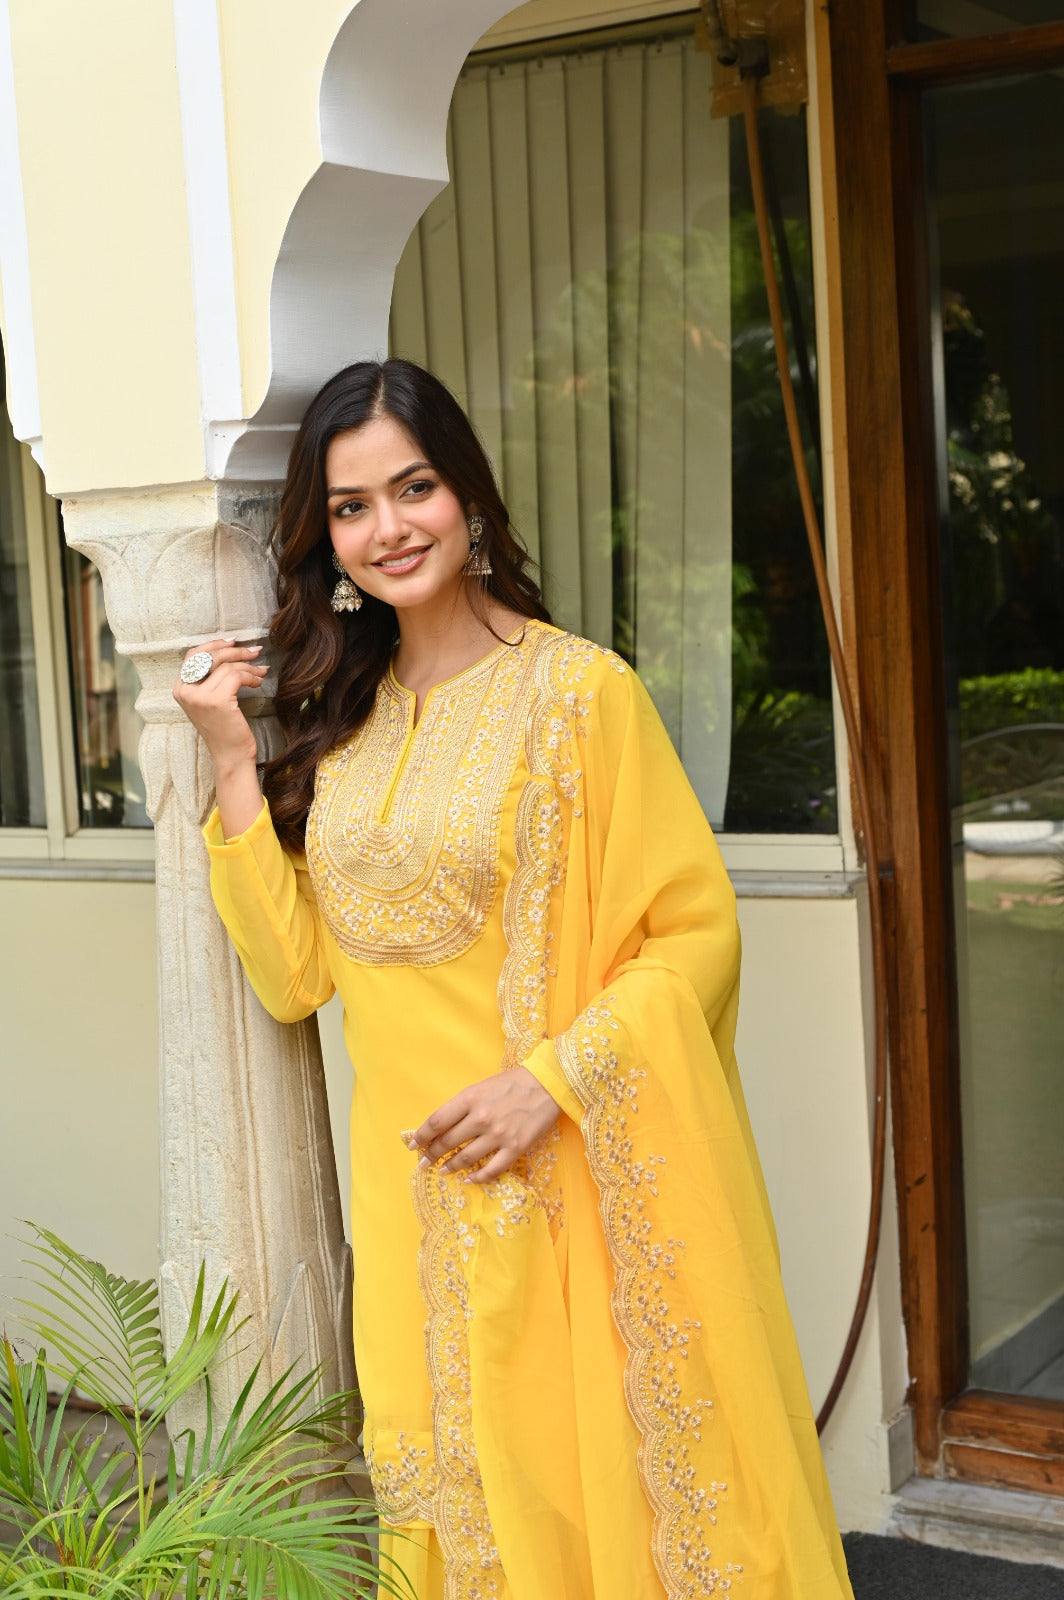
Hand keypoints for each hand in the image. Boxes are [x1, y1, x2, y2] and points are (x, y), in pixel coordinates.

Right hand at [172, 638, 267, 769]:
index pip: (193, 655)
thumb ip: (210, 678)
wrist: (231, 756)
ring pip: (227, 666)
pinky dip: (251, 676)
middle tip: (256, 651)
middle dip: (236, 651)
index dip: (214, 645)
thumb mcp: (210, 700)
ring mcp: (199, 697)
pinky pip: (236, 676)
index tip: (234, 642)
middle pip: (211, 656)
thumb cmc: (225, 728)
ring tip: (261, 672)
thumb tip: (230, 648)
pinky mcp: (217, 701)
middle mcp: (185, 692)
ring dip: (248, 666)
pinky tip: (258, 682)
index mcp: (180, 689)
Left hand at [407, 1067, 560, 1183]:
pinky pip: (491, 1170)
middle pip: (447, 1142)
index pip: (437, 1122)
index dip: (421, 1136)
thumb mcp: (481, 1088)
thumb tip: (442, 1127)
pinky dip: (477, 1177)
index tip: (413, 1146)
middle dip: (431, 1155)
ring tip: (443, 1171)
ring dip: (450, 1167)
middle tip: (423, 1164)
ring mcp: (499, 1135)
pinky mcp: (515, 1148)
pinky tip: (469, 1180)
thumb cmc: (512, 1083)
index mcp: (470, 1098)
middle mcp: (481, 1118)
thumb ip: (462, 1106)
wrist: (548, 1084)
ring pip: (465, 1158)